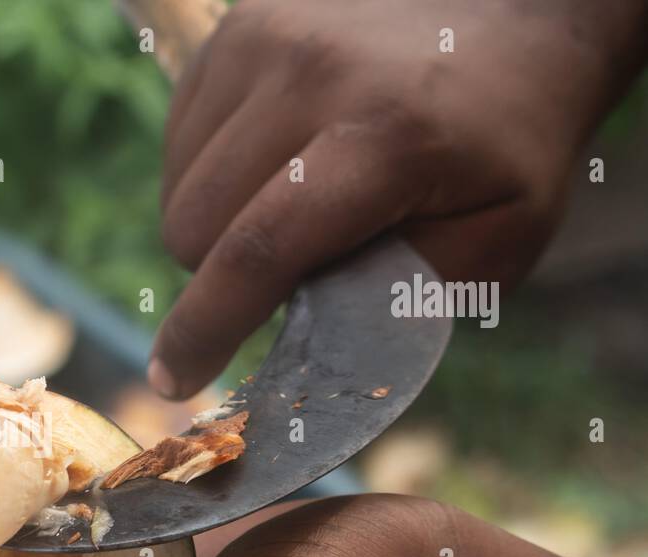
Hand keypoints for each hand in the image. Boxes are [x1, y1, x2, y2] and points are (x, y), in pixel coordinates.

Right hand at [149, 0, 647, 398]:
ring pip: (176, 185)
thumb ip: (398, 298)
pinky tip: (274, 160)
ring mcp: (267, 36)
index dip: (205, 329)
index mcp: (386, 138)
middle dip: (223, 273)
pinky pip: (179, 136)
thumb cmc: (507, 145)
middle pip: (192, 226)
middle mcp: (312, 72)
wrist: (525, 17)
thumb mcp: (495, 242)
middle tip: (292, 266)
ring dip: (216, 223)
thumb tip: (301, 330)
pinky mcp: (239, 22)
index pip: (258, 251)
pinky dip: (211, 170)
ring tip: (289, 206)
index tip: (173, 379)